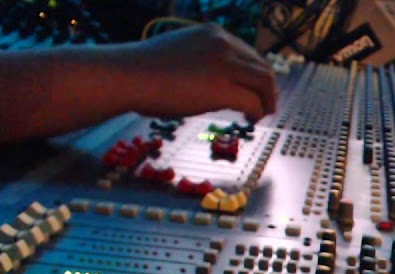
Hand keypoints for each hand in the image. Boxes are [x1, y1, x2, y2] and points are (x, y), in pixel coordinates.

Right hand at [120, 24, 277, 121]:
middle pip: (262, 67)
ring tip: (261, 114)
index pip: (249, 53)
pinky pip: (253, 102)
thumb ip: (204, 61)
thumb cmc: (144, 69)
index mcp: (214, 33)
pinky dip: (257, 113)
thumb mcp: (182, 53)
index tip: (256, 89)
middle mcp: (224, 45)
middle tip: (266, 105)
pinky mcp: (222, 89)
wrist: (127, 75)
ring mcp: (224, 65)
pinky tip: (251, 120)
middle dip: (268, 88)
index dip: (256, 74)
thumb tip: (215, 82)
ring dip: (267, 101)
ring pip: (264, 83)